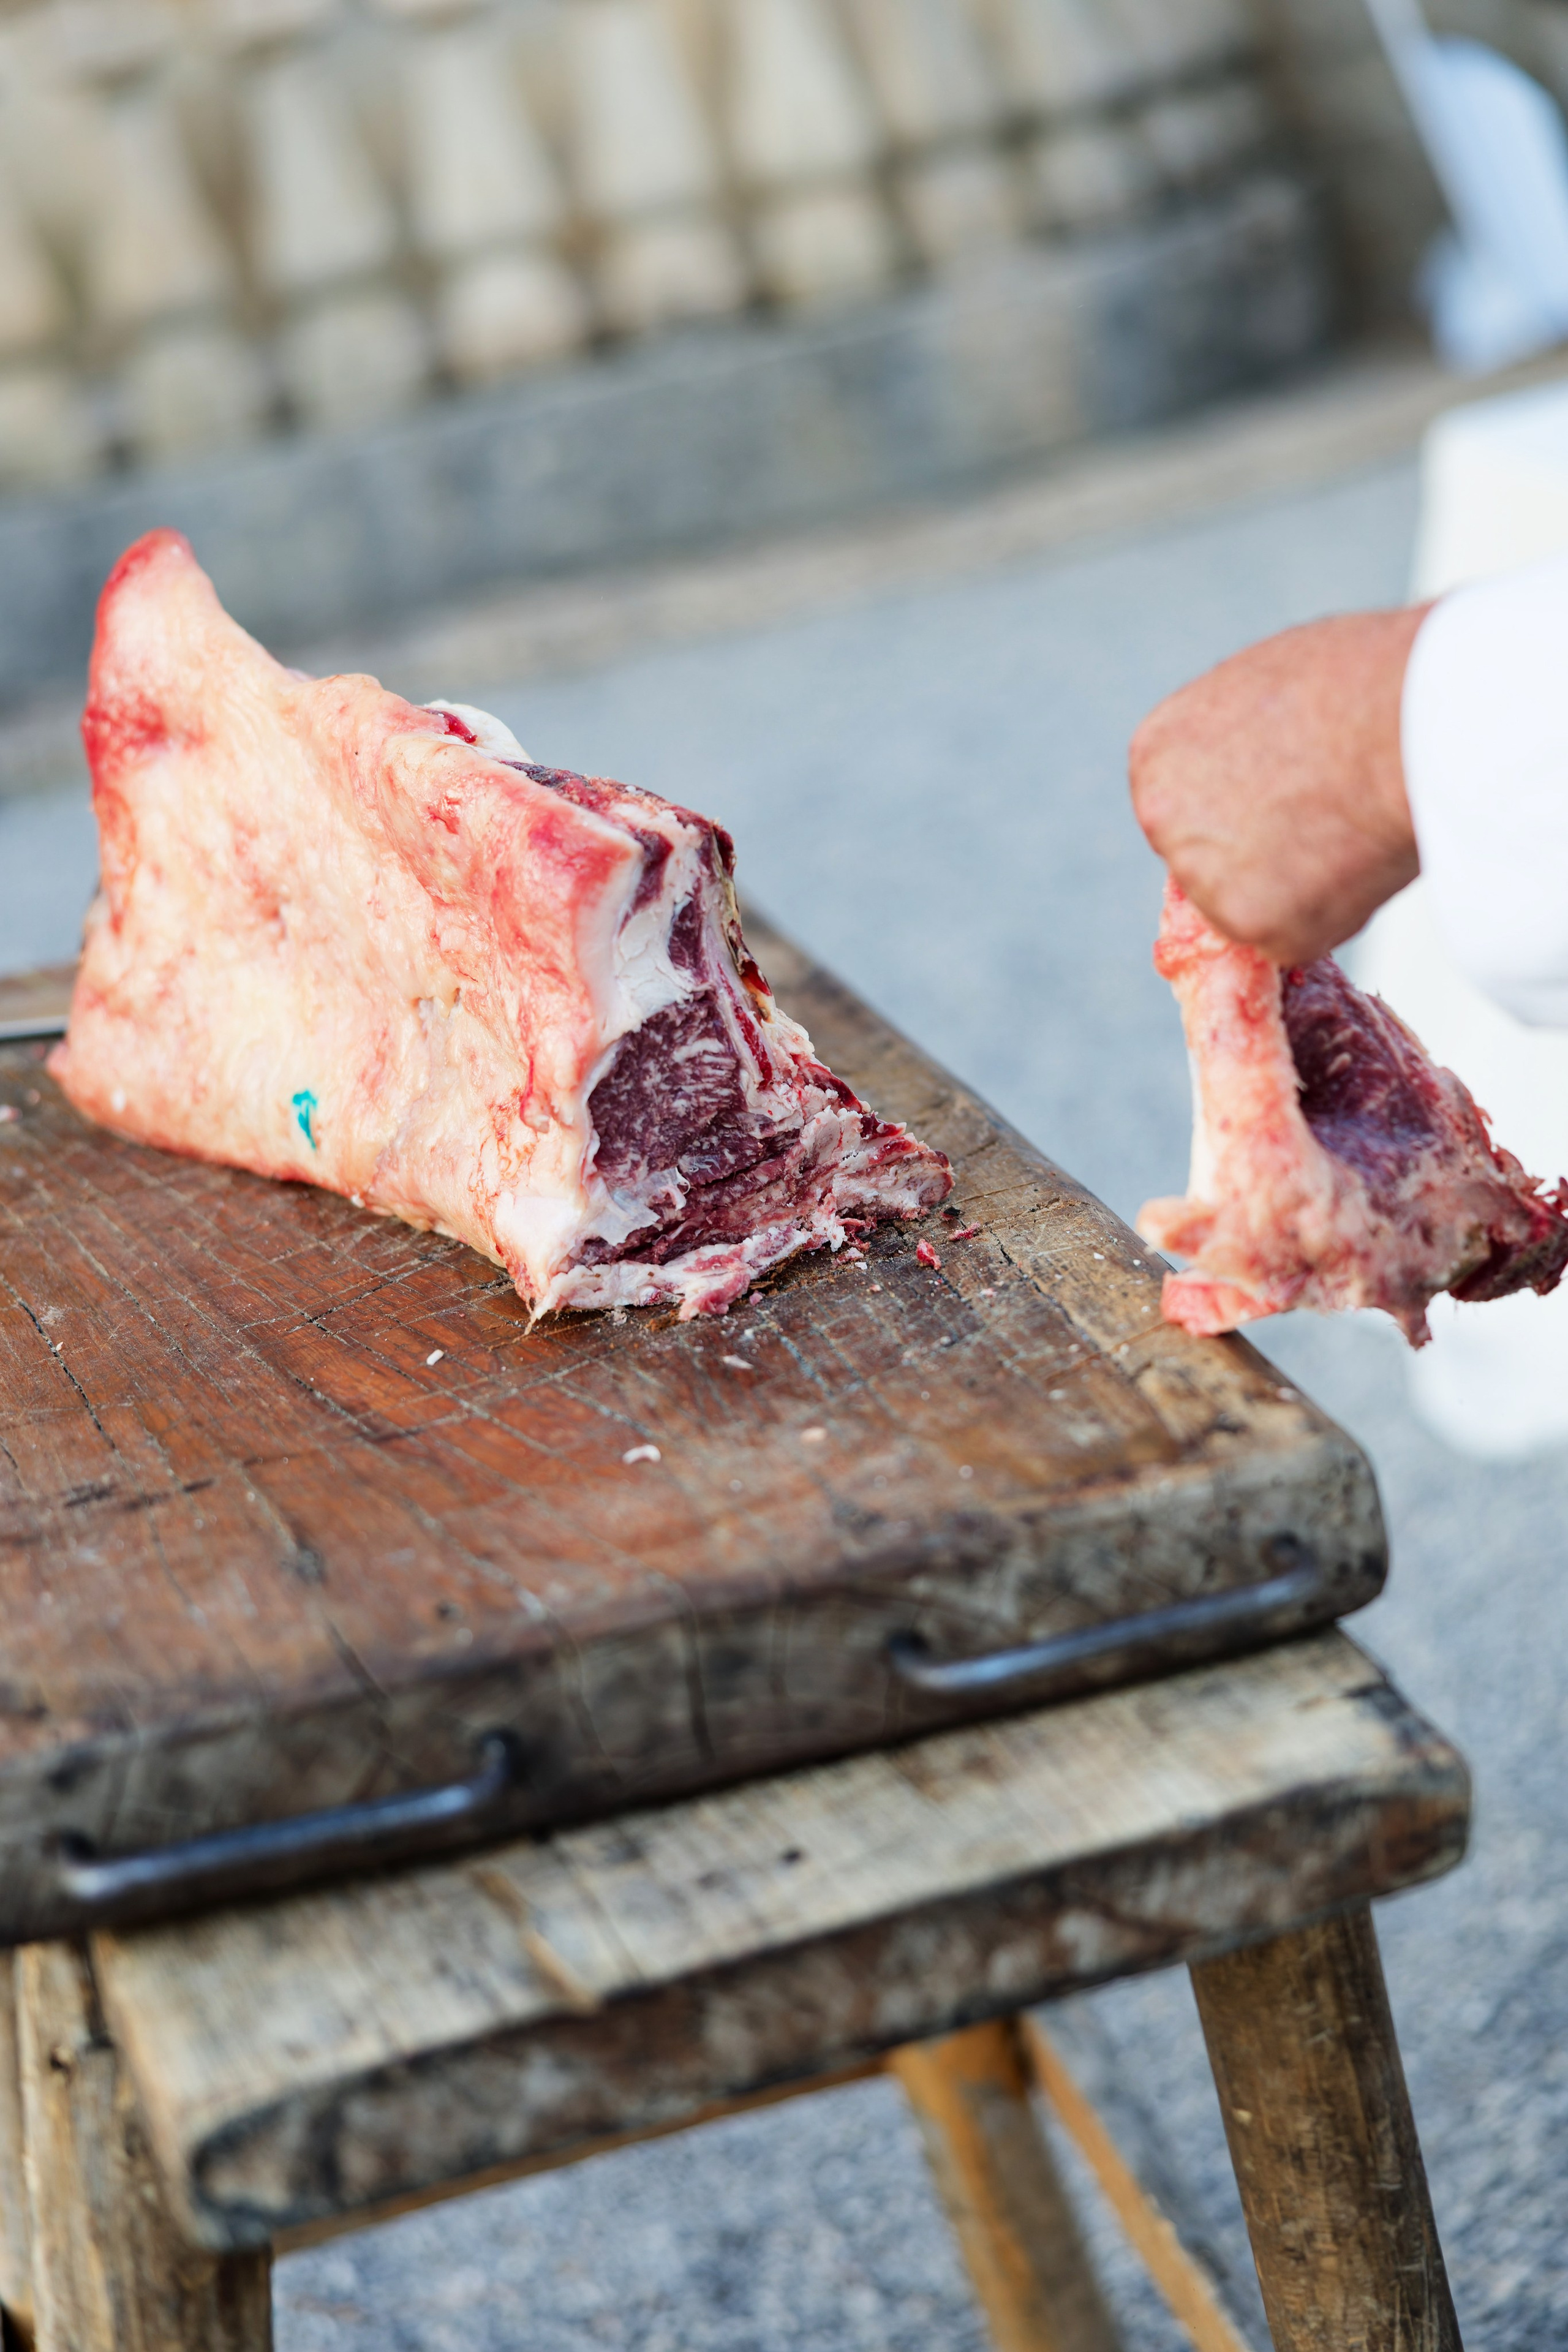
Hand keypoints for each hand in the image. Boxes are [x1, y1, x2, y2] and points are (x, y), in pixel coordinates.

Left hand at [1128, 606, 1431, 965]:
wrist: (1408, 723)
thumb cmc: (1359, 684)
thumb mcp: (1266, 687)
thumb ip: (1235, 740)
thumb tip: (1252, 768)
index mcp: (1157, 751)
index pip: (1184, 804)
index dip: (1242, 804)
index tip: (1286, 790)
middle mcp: (1162, 818)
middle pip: (1208, 858)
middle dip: (1259, 850)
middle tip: (1322, 816)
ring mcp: (1203, 877)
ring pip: (1251, 903)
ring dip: (1295, 885)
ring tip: (1347, 829)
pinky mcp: (1252, 924)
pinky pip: (1293, 935)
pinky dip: (1329, 912)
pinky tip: (1357, 862)